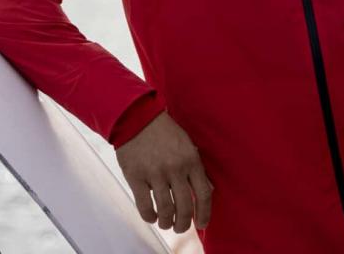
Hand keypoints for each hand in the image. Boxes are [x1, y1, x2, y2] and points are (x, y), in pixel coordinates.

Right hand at [115, 111, 211, 232]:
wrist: (136, 117)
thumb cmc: (164, 132)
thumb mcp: (187, 145)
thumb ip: (196, 168)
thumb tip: (208, 191)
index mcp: (191, 160)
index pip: (204, 195)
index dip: (204, 214)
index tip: (201, 224)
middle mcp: (175, 168)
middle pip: (185, 207)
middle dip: (184, 223)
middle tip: (180, 227)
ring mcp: (155, 172)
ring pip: (166, 210)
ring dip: (167, 222)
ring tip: (166, 224)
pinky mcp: (136, 176)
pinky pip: (145, 205)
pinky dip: (150, 216)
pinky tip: (152, 217)